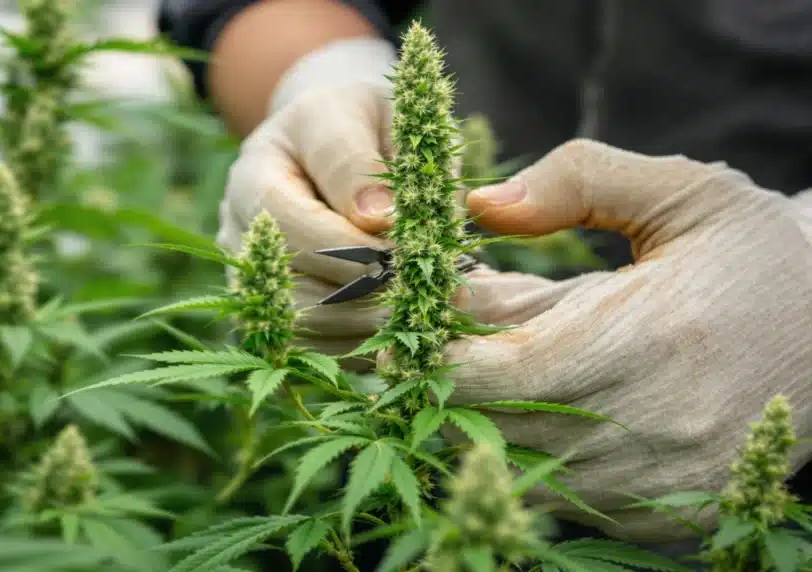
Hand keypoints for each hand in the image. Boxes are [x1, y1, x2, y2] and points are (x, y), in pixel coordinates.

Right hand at [216, 38, 416, 361]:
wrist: (332, 138)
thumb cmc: (360, 121)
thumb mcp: (369, 113)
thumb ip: (369, 160)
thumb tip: (378, 219)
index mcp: (257, 175)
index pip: (300, 229)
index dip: (362, 251)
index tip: (419, 253)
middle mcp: (241, 233)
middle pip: (299, 289)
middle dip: (374, 296)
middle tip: (434, 297)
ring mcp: (252, 277)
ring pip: (307, 329)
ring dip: (372, 328)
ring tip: (429, 314)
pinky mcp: (274, 311)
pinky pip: (314, 349)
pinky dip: (364, 347)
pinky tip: (409, 330)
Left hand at [431, 139, 811, 541]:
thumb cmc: (752, 256)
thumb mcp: (680, 192)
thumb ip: (575, 182)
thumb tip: (478, 203)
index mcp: (650, 339)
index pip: (501, 373)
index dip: (437, 357)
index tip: (405, 330)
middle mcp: (655, 427)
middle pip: (495, 432)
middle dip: (444, 392)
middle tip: (421, 353)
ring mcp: (663, 486)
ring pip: (519, 476)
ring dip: (477, 430)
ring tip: (472, 379)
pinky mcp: (671, 519)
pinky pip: (563, 505)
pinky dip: (526, 464)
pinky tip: (525, 418)